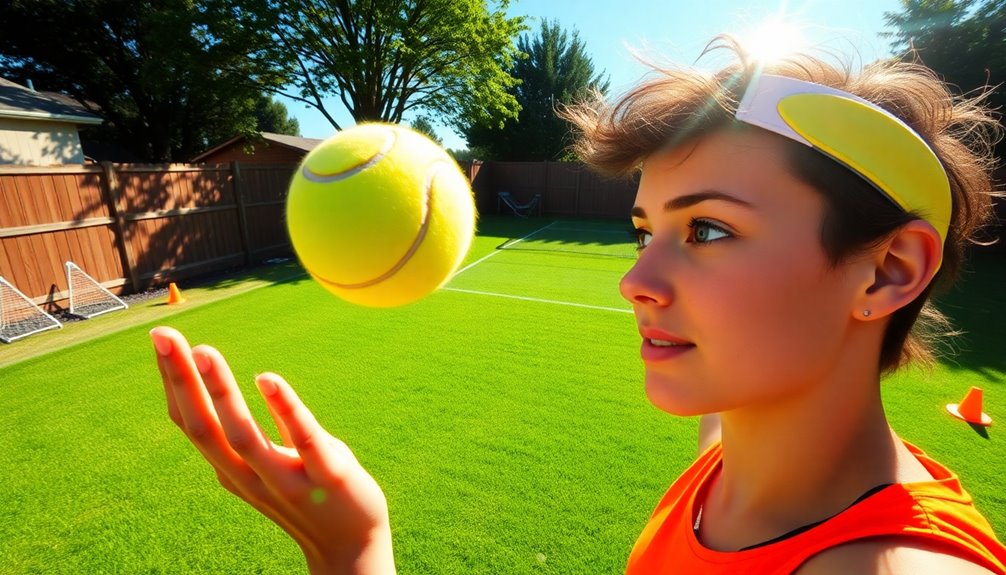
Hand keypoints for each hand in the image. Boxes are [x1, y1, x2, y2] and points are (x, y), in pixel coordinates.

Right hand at [150, 326, 394, 574]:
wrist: (352, 547)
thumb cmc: (314, 496)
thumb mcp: (279, 461)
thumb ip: (263, 429)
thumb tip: (251, 380)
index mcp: (233, 470)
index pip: (192, 423)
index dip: (173, 383)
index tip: (160, 339)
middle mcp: (249, 477)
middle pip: (203, 427)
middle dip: (180, 380)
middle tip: (162, 335)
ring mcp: (286, 481)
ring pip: (242, 436)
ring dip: (219, 393)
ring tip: (203, 350)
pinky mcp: (328, 477)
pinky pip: (303, 441)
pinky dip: (283, 409)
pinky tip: (267, 378)